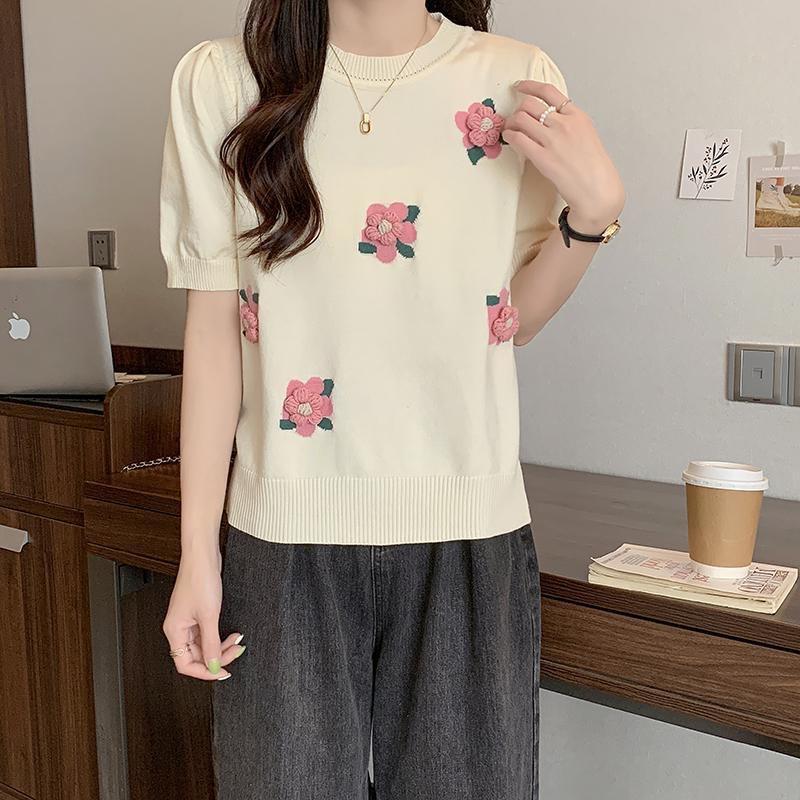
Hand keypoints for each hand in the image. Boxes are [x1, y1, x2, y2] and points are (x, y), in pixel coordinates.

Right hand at [162, 548, 244, 679]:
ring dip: (221, 646)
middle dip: (217, 656)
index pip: (185, 664)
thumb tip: (212, 665)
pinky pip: (207, 633)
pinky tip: (232, 635)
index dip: (204, 672)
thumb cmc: (200, 579)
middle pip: (196, 655)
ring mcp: (188, 620)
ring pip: (204, 644)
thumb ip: (211, 643)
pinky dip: (220, 636)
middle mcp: (178, 627)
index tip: (221, 672)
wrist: (203, 556)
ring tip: (237, 642)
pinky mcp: (197, 612)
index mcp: (174, 631)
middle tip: (236, 652)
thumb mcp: (209, 615)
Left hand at [503, 79, 624, 231]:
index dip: (530, 86)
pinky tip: (509, 138)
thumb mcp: (586, 135)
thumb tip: (548, 118)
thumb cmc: (593, 168)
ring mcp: (553, 140)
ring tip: (510, 130)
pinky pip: (518, 138)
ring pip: (521, 118)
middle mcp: (564, 124)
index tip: (520, 87)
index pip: (549, 91)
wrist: (597, 190)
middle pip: (530, 104)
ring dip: (511, 122)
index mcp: (577, 116)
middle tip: (514, 118)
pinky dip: (509, 135)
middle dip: (518, 109)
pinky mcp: (542, 158)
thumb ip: (569, 123)